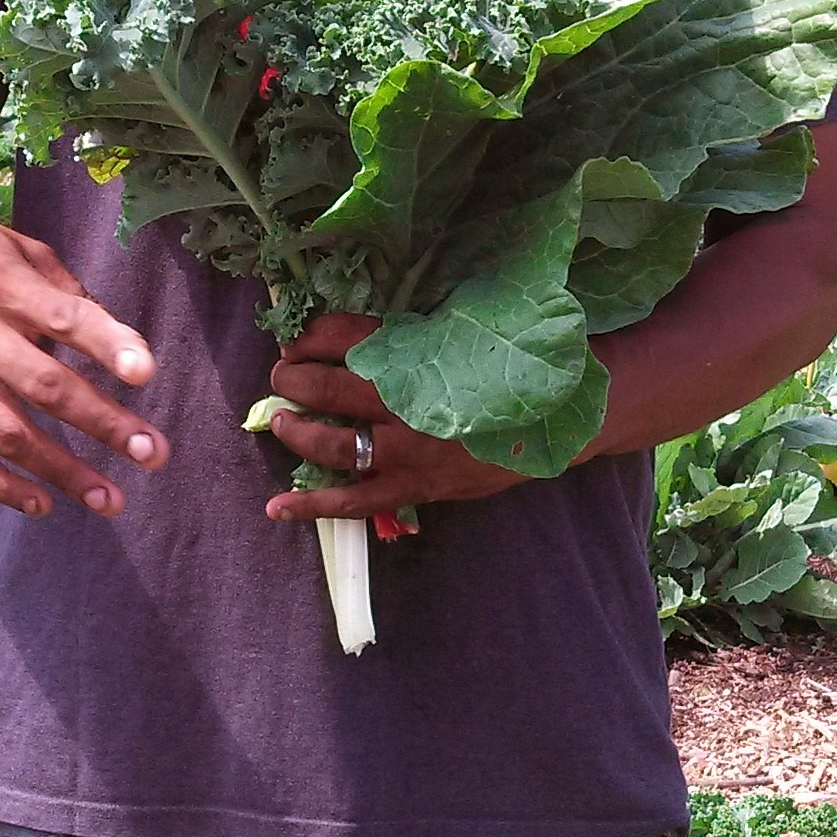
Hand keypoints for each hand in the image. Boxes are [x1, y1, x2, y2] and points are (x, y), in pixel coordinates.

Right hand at [0, 186, 166, 519]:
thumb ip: (61, 289)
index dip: (108, 345)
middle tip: (152, 453)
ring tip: (110, 499)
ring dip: (62, 471)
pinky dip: (0, 485)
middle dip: (103, 423)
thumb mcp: (12, 245)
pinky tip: (42, 504)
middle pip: (44, 387)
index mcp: (2, 285)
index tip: (146, 373)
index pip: (64, 319)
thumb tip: (111, 338)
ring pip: (7, 433)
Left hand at [262, 313, 526, 520]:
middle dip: (293, 381)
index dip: (309, 337)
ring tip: (280, 421)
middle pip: (327, 389)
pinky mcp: (416, 487)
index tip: (296, 340)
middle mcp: (406, 402)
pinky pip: (355, 503)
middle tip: (282, 376)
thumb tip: (352, 328)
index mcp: (417, 354)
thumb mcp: (463, 329)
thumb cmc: (509, 366)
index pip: (344, 338)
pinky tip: (276, 508)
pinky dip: (312, 507)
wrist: (561, 415)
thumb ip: (412, 330)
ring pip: (331, 446)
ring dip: (295, 432)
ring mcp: (408, 451)